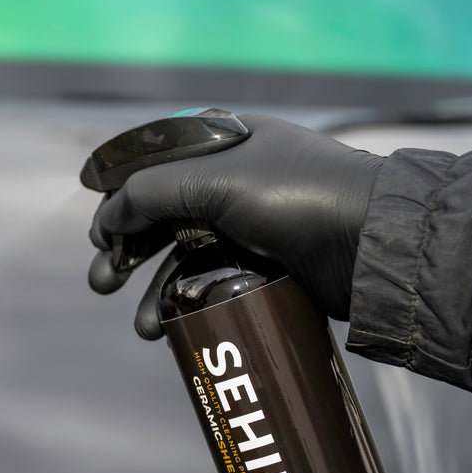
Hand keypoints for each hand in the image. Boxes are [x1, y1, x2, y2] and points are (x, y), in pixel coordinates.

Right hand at [88, 114, 383, 337]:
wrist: (372, 244)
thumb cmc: (296, 194)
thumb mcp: (215, 180)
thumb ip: (150, 193)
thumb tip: (107, 218)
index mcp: (218, 144)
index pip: (151, 165)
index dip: (118, 197)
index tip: (98, 234)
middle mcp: (228, 181)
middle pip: (159, 217)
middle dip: (127, 252)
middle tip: (102, 282)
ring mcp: (246, 225)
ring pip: (183, 257)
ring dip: (154, 291)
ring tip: (141, 327)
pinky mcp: (261, 263)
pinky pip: (210, 282)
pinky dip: (188, 305)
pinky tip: (171, 329)